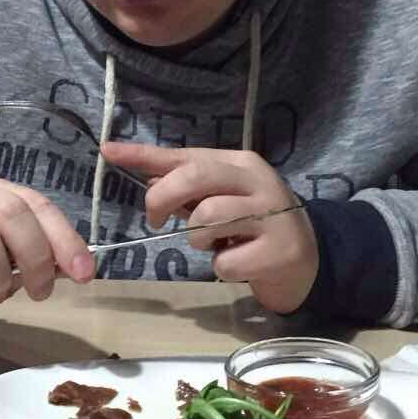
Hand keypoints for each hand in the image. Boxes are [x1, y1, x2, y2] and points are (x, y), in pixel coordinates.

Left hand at [102, 142, 317, 313]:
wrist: (310, 261)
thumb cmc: (254, 226)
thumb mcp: (222, 198)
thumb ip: (187, 187)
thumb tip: (146, 177)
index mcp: (240, 163)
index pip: (186, 155)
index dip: (144, 154)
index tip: (107, 151)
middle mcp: (258, 182)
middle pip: (195, 177)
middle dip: (162, 198)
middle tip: (157, 221)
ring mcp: (273, 215)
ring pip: (207, 219)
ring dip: (197, 239)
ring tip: (214, 244)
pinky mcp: (280, 251)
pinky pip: (226, 261)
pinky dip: (222, 267)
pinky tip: (237, 263)